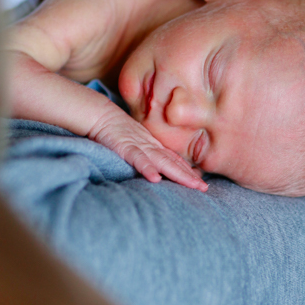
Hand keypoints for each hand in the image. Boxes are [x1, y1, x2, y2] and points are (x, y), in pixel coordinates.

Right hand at [86, 96, 207, 190]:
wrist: (100, 115)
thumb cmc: (115, 131)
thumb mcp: (134, 144)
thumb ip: (145, 154)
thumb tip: (155, 170)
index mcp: (153, 146)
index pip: (174, 160)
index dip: (187, 171)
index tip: (201, 183)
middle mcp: (150, 146)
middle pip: (173, 162)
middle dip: (189, 176)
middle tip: (204, 188)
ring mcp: (139, 146)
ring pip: (162, 161)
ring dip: (178, 174)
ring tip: (192, 184)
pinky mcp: (125, 147)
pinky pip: (138, 159)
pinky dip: (147, 168)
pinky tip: (155, 178)